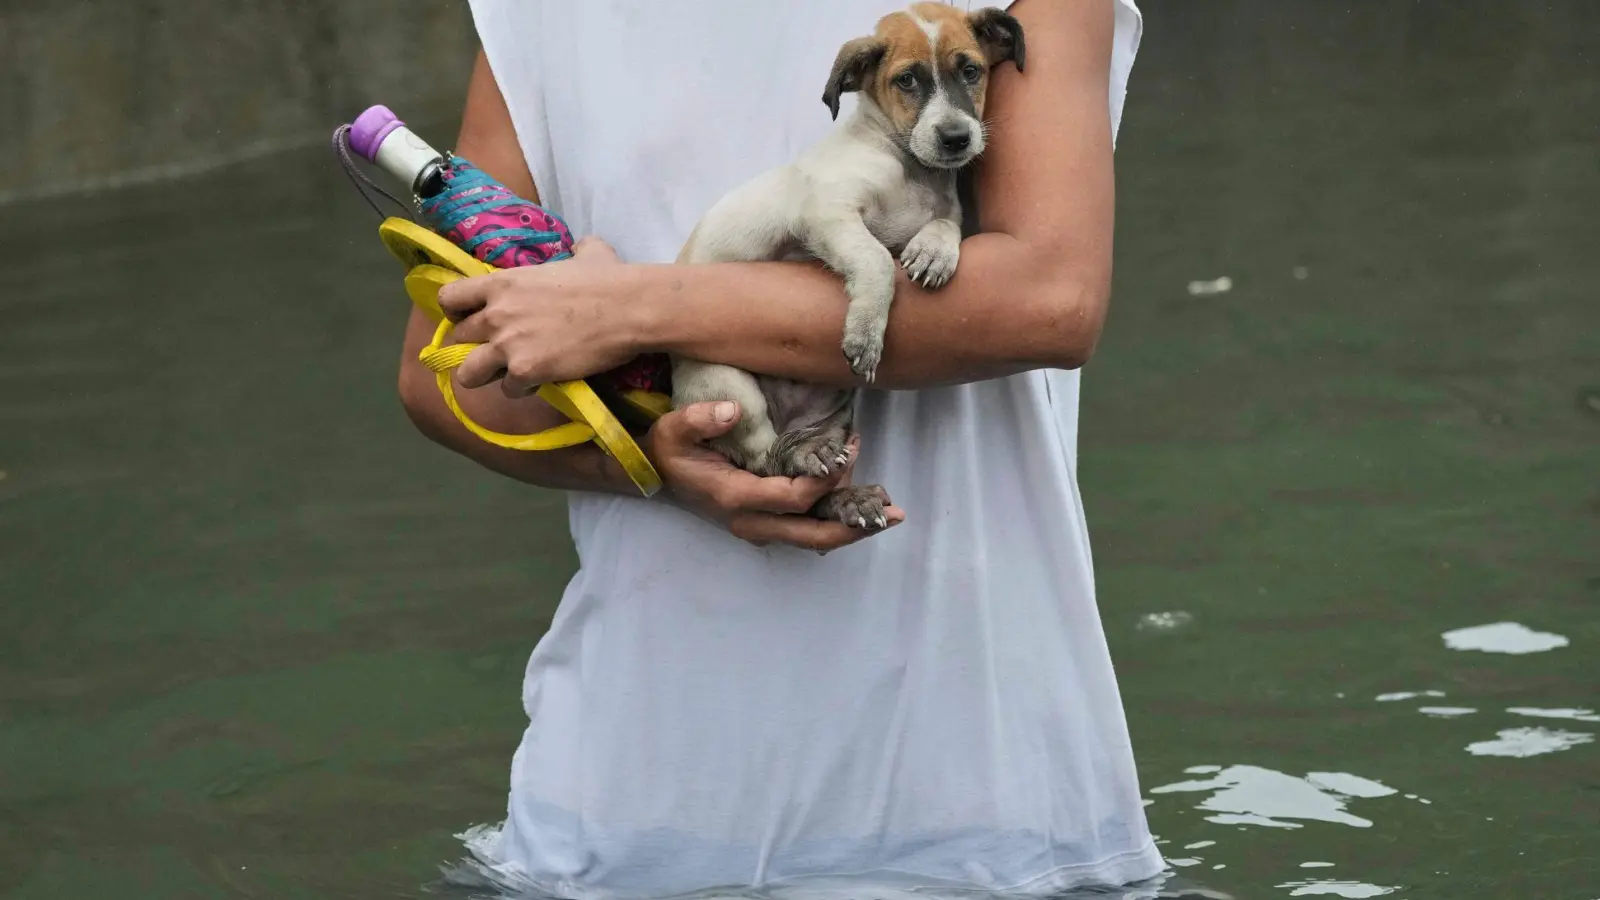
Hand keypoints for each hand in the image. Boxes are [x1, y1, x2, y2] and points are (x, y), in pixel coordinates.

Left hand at [438, 237, 644, 396]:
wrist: (629, 308)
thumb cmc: (609, 278)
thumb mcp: (587, 253)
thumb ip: (574, 250)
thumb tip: (582, 248)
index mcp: (502, 282)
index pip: (449, 298)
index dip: (456, 313)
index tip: (472, 319)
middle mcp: (496, 313)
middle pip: (459, 339)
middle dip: (477, 347)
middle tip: (502, 351)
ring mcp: (507, 344)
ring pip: (468, 373)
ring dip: (488, 375)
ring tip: (511, 374)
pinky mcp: (526, 370)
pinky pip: (508, 390)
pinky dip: (523, 389)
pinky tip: (542, 381)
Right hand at [647, 401, 905, 551]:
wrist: (656, 476)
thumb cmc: (668, 451)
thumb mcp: (673, 430)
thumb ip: (699, 419)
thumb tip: (733, 411)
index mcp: (734, 497)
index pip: (792, 498)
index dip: (824, 480)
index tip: (847, 450)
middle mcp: (751, 521)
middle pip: (812, 534)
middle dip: (855, 526)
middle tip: (893, 514)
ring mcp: (758, 527)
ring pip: (812, 537)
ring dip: (850, 526)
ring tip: (886, 509)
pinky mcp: (764, 523)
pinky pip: (805, 529)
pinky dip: (834, 521)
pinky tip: (859, 508)